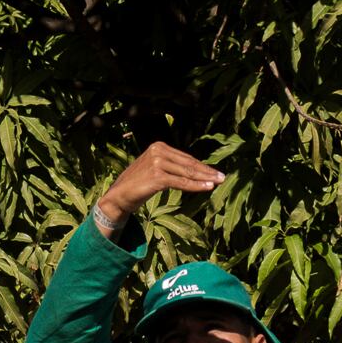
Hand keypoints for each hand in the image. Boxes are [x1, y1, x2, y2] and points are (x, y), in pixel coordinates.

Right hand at [96, 141, 223, 228]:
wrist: (119, 196)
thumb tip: (194, 171)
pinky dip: (195, 186)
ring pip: (187, 172)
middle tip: (222, 177)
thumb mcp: (155, 170)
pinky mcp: (157, 176)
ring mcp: (157, 162)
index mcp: (159, 146)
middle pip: (188, 163)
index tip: (215, 172)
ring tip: (217, 182)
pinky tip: (207, 187)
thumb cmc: (138, 184)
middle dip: (207, 171)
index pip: (186, 157)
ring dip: (204, 178)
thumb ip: (172, 167)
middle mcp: (158, 151)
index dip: (202, 166)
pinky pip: (181, 182)